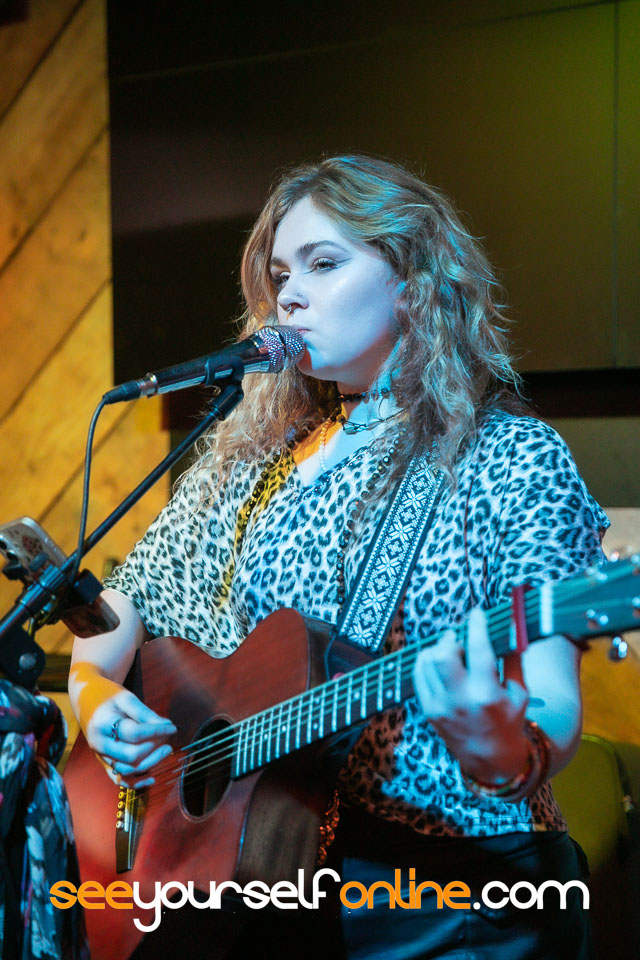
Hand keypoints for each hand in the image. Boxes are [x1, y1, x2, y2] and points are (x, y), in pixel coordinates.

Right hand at [86, 687, 176, 788]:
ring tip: (165, 750)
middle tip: (169, 740)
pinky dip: (136, 783)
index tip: (172, 727)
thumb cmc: (108, 697)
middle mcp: (99, 743)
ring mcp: (101, 756)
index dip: (156, 732)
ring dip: (150, 763)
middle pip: (131, 755)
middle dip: (155, 749)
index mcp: (103, 724)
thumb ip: (145, 713)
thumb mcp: (126, 698)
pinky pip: (120, 780)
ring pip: (127, 770)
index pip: (133, 733)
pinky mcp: (104, 764)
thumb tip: (167, 726)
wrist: (87, 702)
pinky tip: (152, 778)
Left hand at [412, 607, 529, 782]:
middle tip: (459, 637)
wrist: (489, 759)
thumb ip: (513, 659)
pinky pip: (418, 675)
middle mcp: (460, 700)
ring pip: (426, 662)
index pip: (477, 649)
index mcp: (487, 695)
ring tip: (451, 650)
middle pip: (442, 655)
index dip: (476, 626)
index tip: (477, 613)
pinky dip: (426, 662)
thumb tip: (511, 627)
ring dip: (438, 649)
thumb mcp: (520, 692)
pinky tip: (439, 662)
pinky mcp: (428, 711)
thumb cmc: (508, 721)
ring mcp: (440, 707)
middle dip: (451, 639)